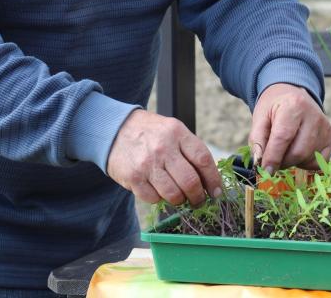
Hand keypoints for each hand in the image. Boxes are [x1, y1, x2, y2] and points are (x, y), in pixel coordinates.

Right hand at [106, 109, 222, 205]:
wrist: (115, 130)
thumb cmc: (151, 133)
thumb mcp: (173, 130)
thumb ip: (190, 150)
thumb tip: (210, 179)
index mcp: (177, 133)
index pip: (203, 159)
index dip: (213, 179)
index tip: (216, 191)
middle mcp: (163, 148)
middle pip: (190, 181)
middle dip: (198, 197)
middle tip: (199, 200)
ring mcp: (147, 164)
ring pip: (173, 194)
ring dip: (180, 201)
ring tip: (180, 197)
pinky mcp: (133, 178)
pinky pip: (154, 199)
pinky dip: (159, 199)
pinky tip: (159, 191)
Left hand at [249, 83, 330, 172]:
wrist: (293, 95)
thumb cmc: (274, 108)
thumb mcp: (260, 117)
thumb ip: (257, 140)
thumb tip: (260, 163)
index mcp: (293, 106)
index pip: (284, 137)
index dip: (273, 157)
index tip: (265, 170)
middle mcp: (313, 115)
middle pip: (298, 152)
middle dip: (282, 162)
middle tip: (273, 158)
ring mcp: (325, 127)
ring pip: (308, 158)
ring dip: (292, 162)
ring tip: (285, 150)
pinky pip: (319, 162)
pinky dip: (306, 162)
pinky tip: (298, 152)